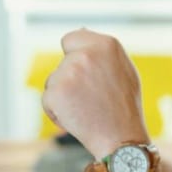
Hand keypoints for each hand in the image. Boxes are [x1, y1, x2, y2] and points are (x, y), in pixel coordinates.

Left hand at [42, 30, 149, 158]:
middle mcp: (86, 54)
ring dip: (64, 96)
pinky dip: (57, 112)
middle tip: (91, 99)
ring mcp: (69, 72)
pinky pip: (48, 100)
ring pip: (53, 82)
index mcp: (106, 44)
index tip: (84, 75)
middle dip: (70, 80)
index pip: (71, 39)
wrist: (121, 140)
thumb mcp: (123, 70)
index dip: (74, 57)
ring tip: (87, 110)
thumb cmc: (124, 107)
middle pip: (62, 63)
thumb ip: (101, 50)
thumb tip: (80, 31)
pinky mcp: (55, 91)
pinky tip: (77, 119)